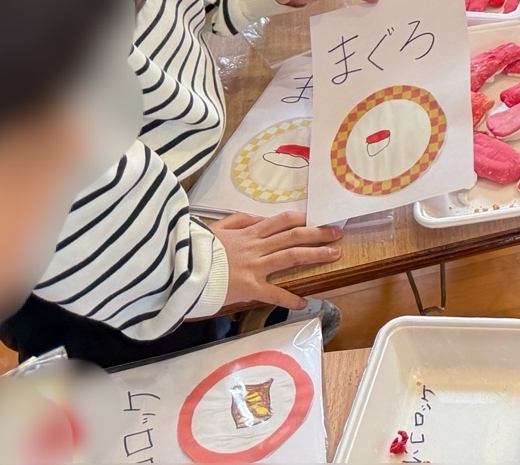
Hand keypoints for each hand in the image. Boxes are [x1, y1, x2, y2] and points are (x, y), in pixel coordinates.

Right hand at [206, 211, 343, 310]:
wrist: (181, 267)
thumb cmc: (196, 249)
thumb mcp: (216, 227)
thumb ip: (238, 221)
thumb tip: (256, 218)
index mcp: (249, 232)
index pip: (282, 221)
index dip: (302, 219)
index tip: (318, 219)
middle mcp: (256, 246)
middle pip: (294, 235)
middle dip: (319, 233)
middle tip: (338, 232)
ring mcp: (255, 265)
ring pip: (291, 256)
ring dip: (315, 255)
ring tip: (334, 255)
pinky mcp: (249, 286)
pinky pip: (274, 292)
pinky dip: (290, 298)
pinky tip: (304, 302)